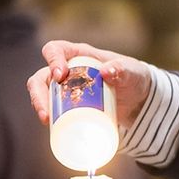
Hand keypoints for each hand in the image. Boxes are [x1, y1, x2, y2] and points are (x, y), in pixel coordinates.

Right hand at [25, 40, 152, 127]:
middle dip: (39, 93)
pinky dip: (50, 119)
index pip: (55, 49)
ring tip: (47, 121)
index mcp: (79, 54)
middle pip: (41, 77)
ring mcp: (66, 89)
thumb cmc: (133, 78)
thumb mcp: (132, 72)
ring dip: (40, 106)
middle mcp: (68, 70)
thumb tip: (105, 71)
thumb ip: (122, 69)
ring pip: (43, 94)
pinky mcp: (70, 107)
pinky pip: (53, 111)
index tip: (60, 75)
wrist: (139, 99)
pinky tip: (52, 129)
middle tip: (46, 109)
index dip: (52, 59)